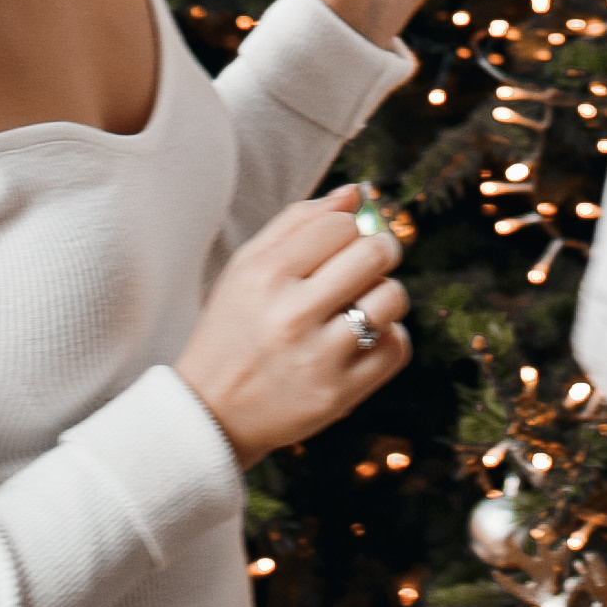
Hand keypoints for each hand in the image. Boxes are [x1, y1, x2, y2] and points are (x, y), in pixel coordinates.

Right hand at [175, 185, 409, 468]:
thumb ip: (298, 222)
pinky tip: (363, 339)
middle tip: (367, 263)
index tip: (338, 243)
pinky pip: (396, 348)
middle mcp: (291, 315)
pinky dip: (389, 337)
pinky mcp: (339, 394)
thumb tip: (355, 192)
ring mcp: (318, 358)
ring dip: (385, 295)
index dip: (347, 228)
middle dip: (380, 250)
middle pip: (374, 254)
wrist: (211, 414)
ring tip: (362, 303)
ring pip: (392, 298)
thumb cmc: (234, 329)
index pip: (340, 224)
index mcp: (265, 276)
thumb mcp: (246, 268)